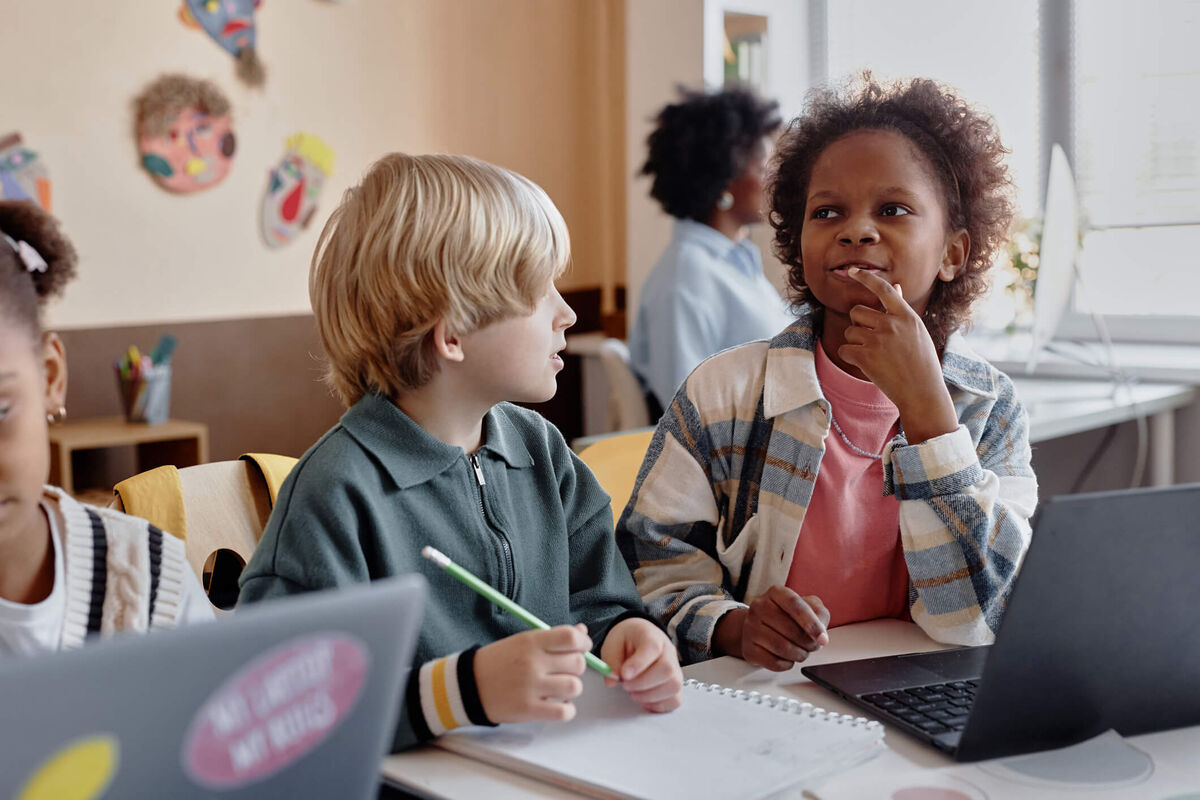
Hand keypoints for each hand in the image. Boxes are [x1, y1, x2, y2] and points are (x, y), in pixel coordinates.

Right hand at [474, 624, 590, 723]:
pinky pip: (564, 712)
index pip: (571, 638)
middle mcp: (532, 663)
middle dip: (576, 666)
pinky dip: (567, 709)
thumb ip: (554, 637)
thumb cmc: (499, 661)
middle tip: (564, 670)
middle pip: (577, 663)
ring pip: (575, 687)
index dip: (583, 643)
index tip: (582, 648)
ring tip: (560, 688)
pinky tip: (558, 704)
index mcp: (531, 641)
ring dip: (572, 688)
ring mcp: (531, 687)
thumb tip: (582, 632)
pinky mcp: (528, 710)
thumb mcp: (523, 641)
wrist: (469, 684)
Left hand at [600, 618, 682, 712]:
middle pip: (667, 670)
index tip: (624, 674)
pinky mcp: (675, 684)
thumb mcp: (612, 644)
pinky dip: (658, 704)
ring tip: (633, 692)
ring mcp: (675, 668)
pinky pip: (675, 699)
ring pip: (673, 686)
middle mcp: (667, 651)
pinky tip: (644, 699)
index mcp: (651, 635)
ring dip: (650, 696)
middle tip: (626, 685)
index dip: (639, 663)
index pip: (652, 647)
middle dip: (642, 684)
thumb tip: (612, 679)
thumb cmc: (627, 641)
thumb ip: (611, 661)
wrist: (638, 638)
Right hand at [715, 586, 829, 670]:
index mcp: (776, 593)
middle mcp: (759, 607)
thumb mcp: (807, 606)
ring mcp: (751, 627)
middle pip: (790, 630)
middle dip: (808, 643)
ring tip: (802, 652)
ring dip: (799, 654)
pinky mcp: (748, 648)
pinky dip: (786, 664)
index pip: (794, 604)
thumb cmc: (786, 616)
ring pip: (782, 648)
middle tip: (813, 645)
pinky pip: (773, 662)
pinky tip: (788, 657)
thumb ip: (819, 614)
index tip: (822, 638)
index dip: (811, 623)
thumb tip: (821, 633)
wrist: (759, 626)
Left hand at [841, 267, 957, 442]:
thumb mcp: (916, 332)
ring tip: (875, 355)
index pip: (883, 289)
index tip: (853, 271)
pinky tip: (865, 365)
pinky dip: (850, 357)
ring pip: (850, 331)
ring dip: (856, 342)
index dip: (866, 278)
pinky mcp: (865, 357)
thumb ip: (901, 311)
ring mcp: (878, 340)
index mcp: (906, 315)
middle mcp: (891, 324)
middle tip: (870, 339)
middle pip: (857, 311)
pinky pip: (844, 349)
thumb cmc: (922, 362)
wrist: (922, 392)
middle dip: (858, 324)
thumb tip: (896, 286)